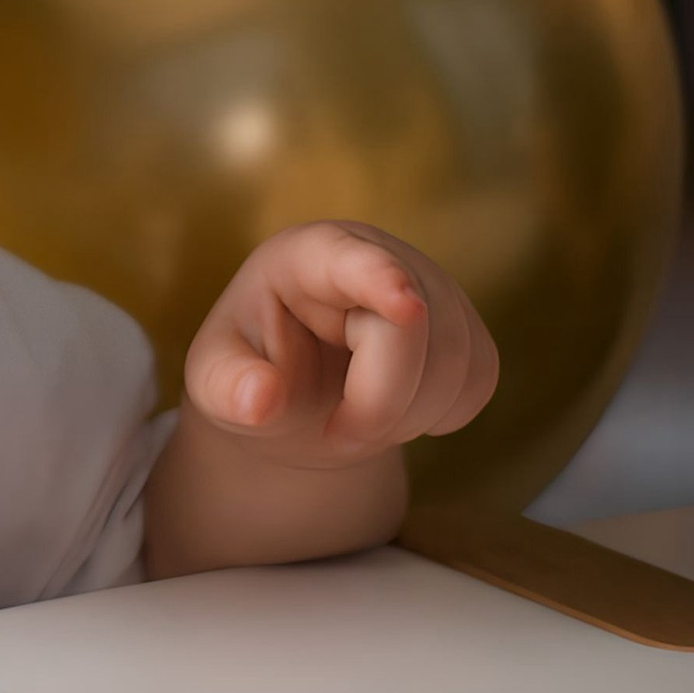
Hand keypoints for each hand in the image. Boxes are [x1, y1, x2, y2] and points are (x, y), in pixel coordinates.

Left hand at [182, 223, 496, 470]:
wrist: (297, 399)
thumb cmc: (252, 375)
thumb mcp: (215, 384)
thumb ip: (228, 388)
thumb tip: (259, 399)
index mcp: (305, 257)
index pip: (350, 258)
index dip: (380, 278)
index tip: (405, 303)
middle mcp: (377, 255)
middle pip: (411, 330)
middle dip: (377, 404)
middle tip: (337, 437)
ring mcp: (431, 286)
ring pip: (455, 359)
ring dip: (408, 417)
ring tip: (357, 421)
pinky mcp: (465, 326)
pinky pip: (479, 377)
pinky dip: (442, 414)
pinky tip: (400, 411)